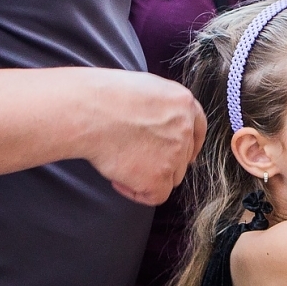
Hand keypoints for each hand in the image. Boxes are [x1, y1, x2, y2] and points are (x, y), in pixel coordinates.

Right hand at [83, 71, 206, 204]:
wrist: (88, 112)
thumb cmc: (103, 97)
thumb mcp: (145, 89)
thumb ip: (161, 108)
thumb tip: (158, 125)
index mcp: (183, 103)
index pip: (198, 128)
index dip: (190, 143)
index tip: (181, 153)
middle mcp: (185, 128)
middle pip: (183, 157)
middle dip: (164, 161)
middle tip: (137, 158)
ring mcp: (174, 154)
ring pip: (170, 177)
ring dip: (149, 176)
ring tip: (121, 163)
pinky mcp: (159, 177)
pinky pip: (155, 196)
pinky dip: (135, 192)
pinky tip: (118, 179)